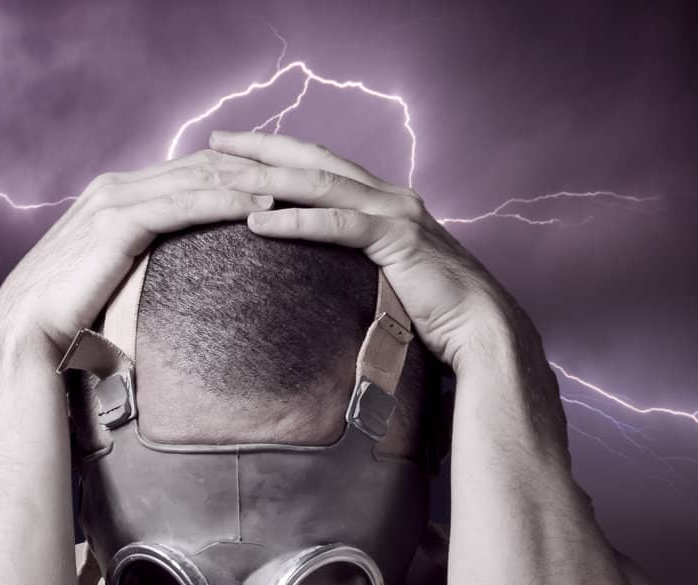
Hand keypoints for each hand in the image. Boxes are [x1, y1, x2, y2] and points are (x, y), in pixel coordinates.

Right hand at [0, 148, 275, 360]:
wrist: (28, 328)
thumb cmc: (71, 315)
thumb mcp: (115, 280)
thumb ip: (144, 266)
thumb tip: (178, 284)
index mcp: (117, 196)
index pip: (188, 171)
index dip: (235, 170)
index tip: (277, 177)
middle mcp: (117, 187)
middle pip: (199, 165)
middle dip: (252, 166)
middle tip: (300, 172)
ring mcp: (116, 200)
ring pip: (197, 178)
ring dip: (248, 179)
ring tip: (295, 185)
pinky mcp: (120, 223)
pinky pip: (184, 204)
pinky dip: (224, 201)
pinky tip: (259, 205)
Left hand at [206, 128, 523, 371]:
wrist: (481, 329)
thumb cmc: (439, 317)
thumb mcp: (392, 282)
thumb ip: (364, 269)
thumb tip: (330, 284)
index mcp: (387, 203)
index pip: (325, 166)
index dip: (280, 154)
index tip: (239, 152)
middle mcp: (390, 196)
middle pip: (315, 159)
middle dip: (262, 148)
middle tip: (216, 143)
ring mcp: (395, 213)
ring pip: (320, 182)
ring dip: (268, 176)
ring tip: (223, 174)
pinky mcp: (396, 239)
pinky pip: (336, 223)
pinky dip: (294, 219)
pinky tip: (258, 221)